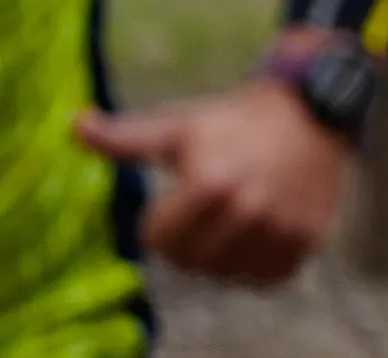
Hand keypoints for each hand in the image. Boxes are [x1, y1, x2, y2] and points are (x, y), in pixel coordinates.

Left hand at [75, 81, 348, 284]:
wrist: (312, 112)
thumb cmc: (232, 122)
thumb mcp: (179, 127)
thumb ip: (125, 138)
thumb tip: (74, 124)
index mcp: (210, 182)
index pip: (159, 241)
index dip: (158, 224)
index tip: (174, 202)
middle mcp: (249, 207)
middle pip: (191, 262)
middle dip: (187, 244)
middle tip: (202, 215)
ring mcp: (282, 225)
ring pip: (227, 274)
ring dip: (221, 257)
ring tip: (229, 224)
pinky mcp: (308, 236)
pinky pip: (266, 278)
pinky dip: (255, 266)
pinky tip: (256, 236)